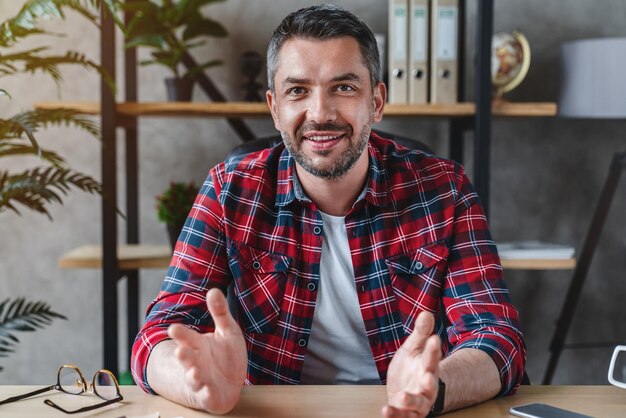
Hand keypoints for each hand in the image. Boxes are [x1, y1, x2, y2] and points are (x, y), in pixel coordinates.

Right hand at [168, 288, 246, 413]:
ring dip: (192, 376)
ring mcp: (202, 380)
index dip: (180, 334)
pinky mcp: (210, 396)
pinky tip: (207, 390)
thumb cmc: (226, 354)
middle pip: (187, 358)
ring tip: (194, 372)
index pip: (187, 337)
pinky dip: (206, 394)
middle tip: (179, 351)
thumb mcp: (227, 331)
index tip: (172, 328)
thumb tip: (213, 290)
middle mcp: (196, 363)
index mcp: (198, 345)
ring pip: (193, 378)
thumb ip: (219, 312)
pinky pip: (207, 396)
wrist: (231, 382)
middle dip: (183, 355)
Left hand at [382, 311, 441, 417]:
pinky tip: (385, 410)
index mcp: (428, 368)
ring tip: (403, 397)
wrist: (403, 392)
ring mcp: (416, 402)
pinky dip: (393, 415)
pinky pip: (401, 417)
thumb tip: (426, 312)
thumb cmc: (409, 369)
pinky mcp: (405, 413)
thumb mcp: (412, 349)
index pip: (432, 358)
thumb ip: (420, 333)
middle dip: (430, 382)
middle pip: (430, 385)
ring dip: (411, 402)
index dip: (434, 349)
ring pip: (418, 404)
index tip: (434, 338)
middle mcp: (425, 388)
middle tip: (428, 376)